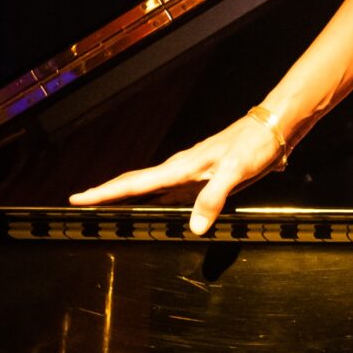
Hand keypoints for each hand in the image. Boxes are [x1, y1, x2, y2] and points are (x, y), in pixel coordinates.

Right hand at [66, 108, 289, 235]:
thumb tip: (194, 226)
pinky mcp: (205, 174)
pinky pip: (171, 187)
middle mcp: (182, 167)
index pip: (135, 183)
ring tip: (107, 205)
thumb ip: (213, 198)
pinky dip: (155, 195)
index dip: (105, 192)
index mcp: (182, 167)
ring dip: (128, 193)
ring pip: (152, 184)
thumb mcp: (235, 171)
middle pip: (136, 182)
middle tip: (80, 202)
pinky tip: (157, 205)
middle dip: (107, 192)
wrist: (274, 126)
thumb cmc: (255, 144)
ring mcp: (193, 170)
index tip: (77, 198)